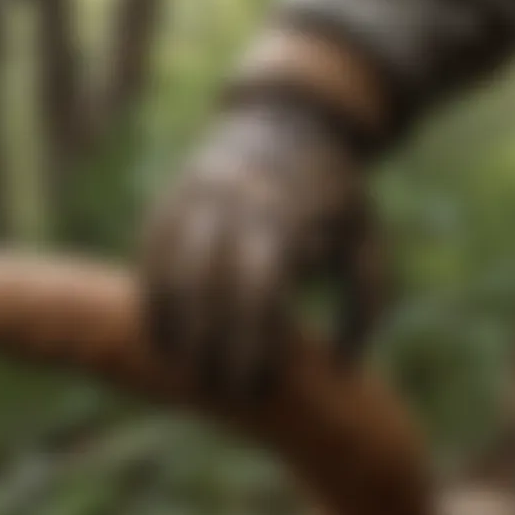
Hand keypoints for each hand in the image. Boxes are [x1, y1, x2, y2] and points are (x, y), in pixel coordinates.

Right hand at [141, 103, 383, 393]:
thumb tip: (342, 366)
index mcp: (287, 214)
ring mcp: (195, 197)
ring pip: (168, 270)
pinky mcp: (172, 199)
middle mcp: (233, 203)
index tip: (256, 384)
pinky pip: (149, 253)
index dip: (253, 341)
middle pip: (207, 286)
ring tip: (185, 370)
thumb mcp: (365, 241)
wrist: (290, 124)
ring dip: (173, 326)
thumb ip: (365, 303)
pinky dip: (152, 297)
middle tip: (219, 390)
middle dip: (209, 344)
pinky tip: (163, 333)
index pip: (261, 290)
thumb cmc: (333, 196)